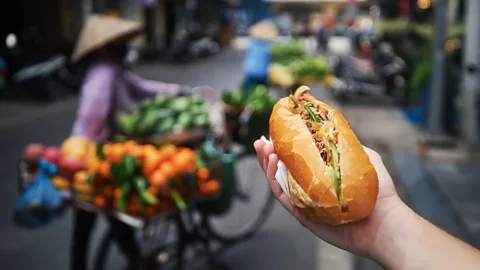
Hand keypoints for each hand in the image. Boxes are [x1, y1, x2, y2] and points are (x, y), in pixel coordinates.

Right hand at [253, 140, 403, 257]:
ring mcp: (306, 201)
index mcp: (321, 175)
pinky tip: (273, 166)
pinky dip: (275, 183)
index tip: (276, 132)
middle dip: (269, 155)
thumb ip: (348, 144)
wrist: (384, 221)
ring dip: (267, 165)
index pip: (297, 159)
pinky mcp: (304, 215)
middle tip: (262, 142)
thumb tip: (333, 129)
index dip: (284, 146)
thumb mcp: (365, 158)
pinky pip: (284, 198)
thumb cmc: (378, 192)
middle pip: (282, 170)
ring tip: (265, 150)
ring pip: (279, 183)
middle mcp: (311, 188)